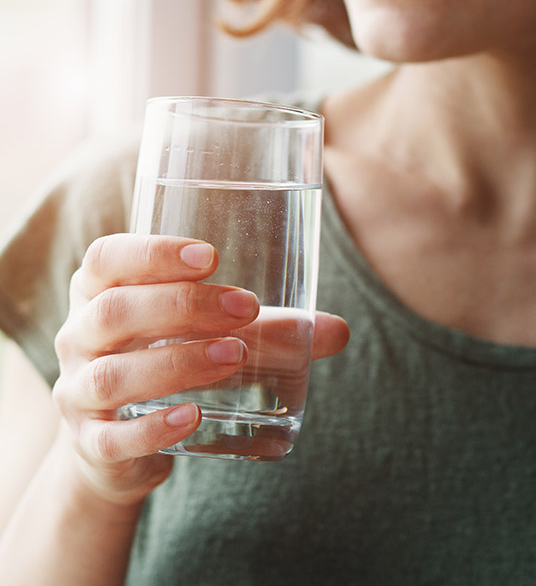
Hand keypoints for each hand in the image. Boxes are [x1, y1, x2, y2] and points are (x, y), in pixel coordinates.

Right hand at [53, 234, 348, 505]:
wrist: (119, 443)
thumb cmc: (165, 362)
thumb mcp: (203, 335)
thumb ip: (266, 329)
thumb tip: (338, 330)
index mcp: (99, 294)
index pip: (106, 259)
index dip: (151, 253)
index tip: (211, 256)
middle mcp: (78, 337)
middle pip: (112, 312)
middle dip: (180, 306)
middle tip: (243, 307)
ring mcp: (78, 393)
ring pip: (112, 375)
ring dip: (175, 362)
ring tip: (233, 356)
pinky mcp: (92, 443)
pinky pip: (112, 437)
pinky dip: (153, 428)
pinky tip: (194, 417)